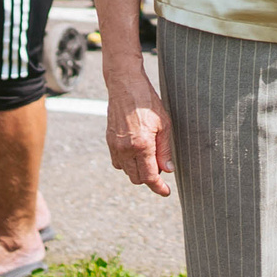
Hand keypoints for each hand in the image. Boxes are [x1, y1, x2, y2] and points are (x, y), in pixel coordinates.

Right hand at [104, 64, 174, 195]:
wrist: (125, 85)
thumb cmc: (147, 102)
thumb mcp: (164, 125)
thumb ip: (165, 150)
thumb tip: (167, 170)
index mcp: (142, 146)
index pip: (149, 177)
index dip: (159, 187)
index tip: (166, 191)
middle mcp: (125, 149)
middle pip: (137, 178)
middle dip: (149, 178)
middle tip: (161, 167)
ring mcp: (115, 146)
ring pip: (126, 172)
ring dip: (138, 170)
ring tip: (150, 156)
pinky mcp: (109, 141)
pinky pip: (117, 162)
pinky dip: (127, 163)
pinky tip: (137, 152)